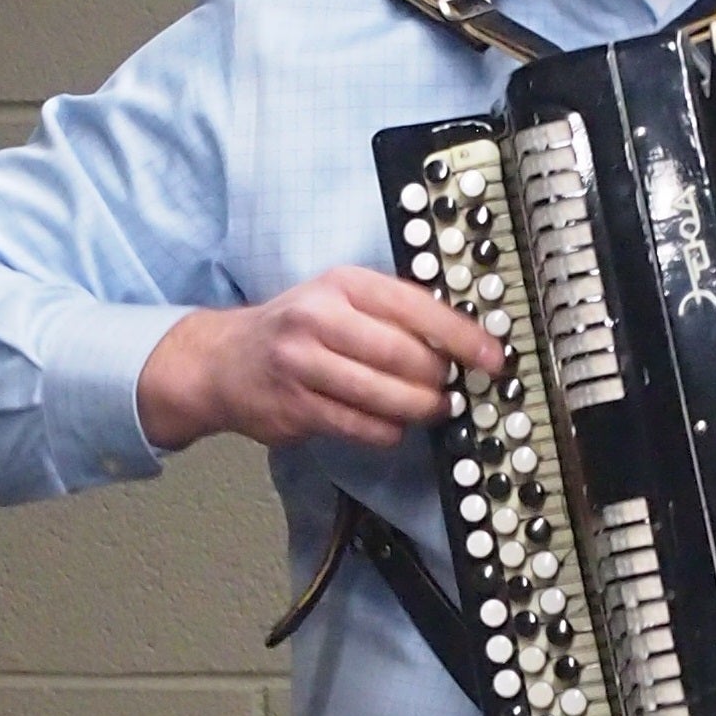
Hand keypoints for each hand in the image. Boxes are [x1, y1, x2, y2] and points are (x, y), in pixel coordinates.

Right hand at [137, 268, 503, 452]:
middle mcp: (321, 318)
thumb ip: (393, 314)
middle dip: (440, 381)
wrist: (222, 361)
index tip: (493, 359)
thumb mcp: (339, 298)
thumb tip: (462, 342)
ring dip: (421, 410)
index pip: (417, 308)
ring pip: (388, 398)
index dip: (463, 337)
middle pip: (407, 358)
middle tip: (452, 389)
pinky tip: (392, 424)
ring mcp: (305, 364)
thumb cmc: (295, 330)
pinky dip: (389, 431)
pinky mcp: (297, 407)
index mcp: (343, 284)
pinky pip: (364, 428)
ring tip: (432, 409)